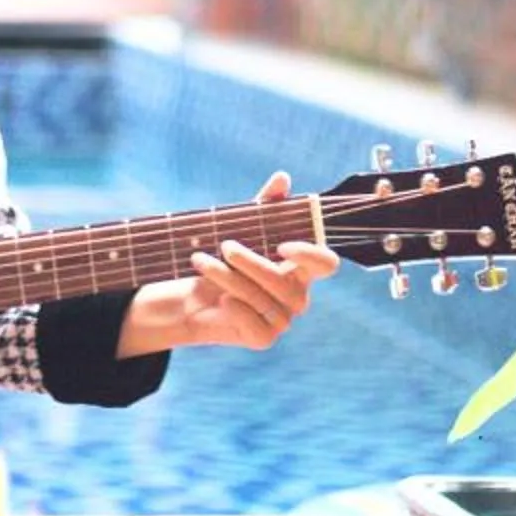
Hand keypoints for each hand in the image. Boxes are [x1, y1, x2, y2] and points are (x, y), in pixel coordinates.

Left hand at [120, 173, 342, 356]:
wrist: (190, 297)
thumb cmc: (222, 260)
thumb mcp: (240, 228)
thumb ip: (264, 206)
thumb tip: (282, 178)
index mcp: (300, 269)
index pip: (326, 264)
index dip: (310, 254)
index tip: (282, 244)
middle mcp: (297, 295)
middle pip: (287, 283)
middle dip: (254, 263)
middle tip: (225, 245)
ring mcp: (281, 319)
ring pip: (263, 300)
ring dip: (229, 278)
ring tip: (201, 261)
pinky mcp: (262, 338)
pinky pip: (256, 325)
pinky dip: (237, 309)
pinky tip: (221, 299)